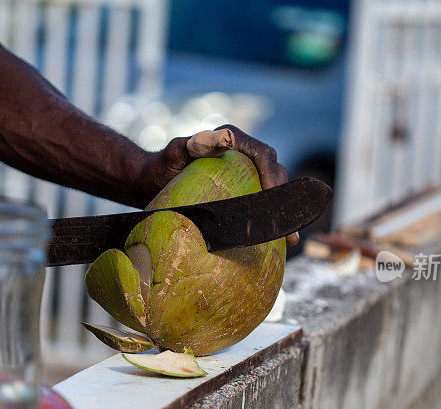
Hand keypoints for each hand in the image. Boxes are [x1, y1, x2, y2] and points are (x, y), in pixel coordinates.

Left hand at [139, 125, 298, 245]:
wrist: (150, 182)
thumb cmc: (160, 167)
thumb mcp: (175, 152)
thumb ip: (196, 143)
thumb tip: (227, 138)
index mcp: (233, 139)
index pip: (264, 155)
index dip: (274, 176)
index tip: (272, 197)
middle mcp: (242, 153)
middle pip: (274, 173)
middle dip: (284, 199)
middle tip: (288, 227)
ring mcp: (243, 171)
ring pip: (273, 188)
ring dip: (283, 211)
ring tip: (290, 236)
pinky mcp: (241, 188)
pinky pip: (261, 200)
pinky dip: (270, 216)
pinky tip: (277, 238)